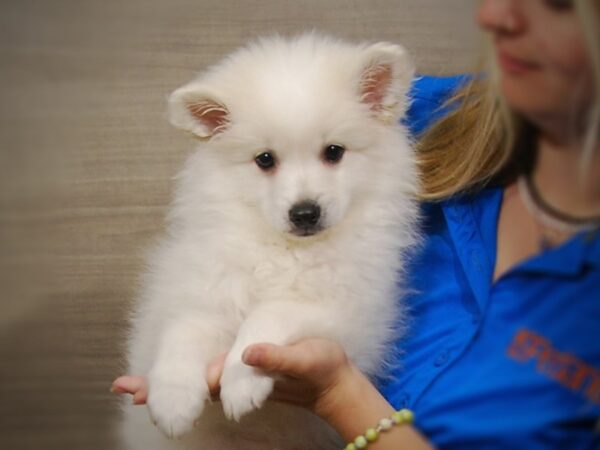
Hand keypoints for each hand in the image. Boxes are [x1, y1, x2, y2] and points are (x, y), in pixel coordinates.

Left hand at [111, 338, 353, 418]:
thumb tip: (247, 354)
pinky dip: (189, 376)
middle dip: (157, 389)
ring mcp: (238, 380)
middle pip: (190, 386)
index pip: (201, 384)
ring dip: (167, 384)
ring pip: (196, 383)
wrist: (332, 384)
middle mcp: (235, 382)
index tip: (137, 392)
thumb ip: (278, 360)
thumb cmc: (322, 369)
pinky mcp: (245, 372)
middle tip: (122, 388)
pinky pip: (212, 376)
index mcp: (245, 376)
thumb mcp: (305, 360)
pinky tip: (178, 374)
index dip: (169, 387)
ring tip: (135, 386)